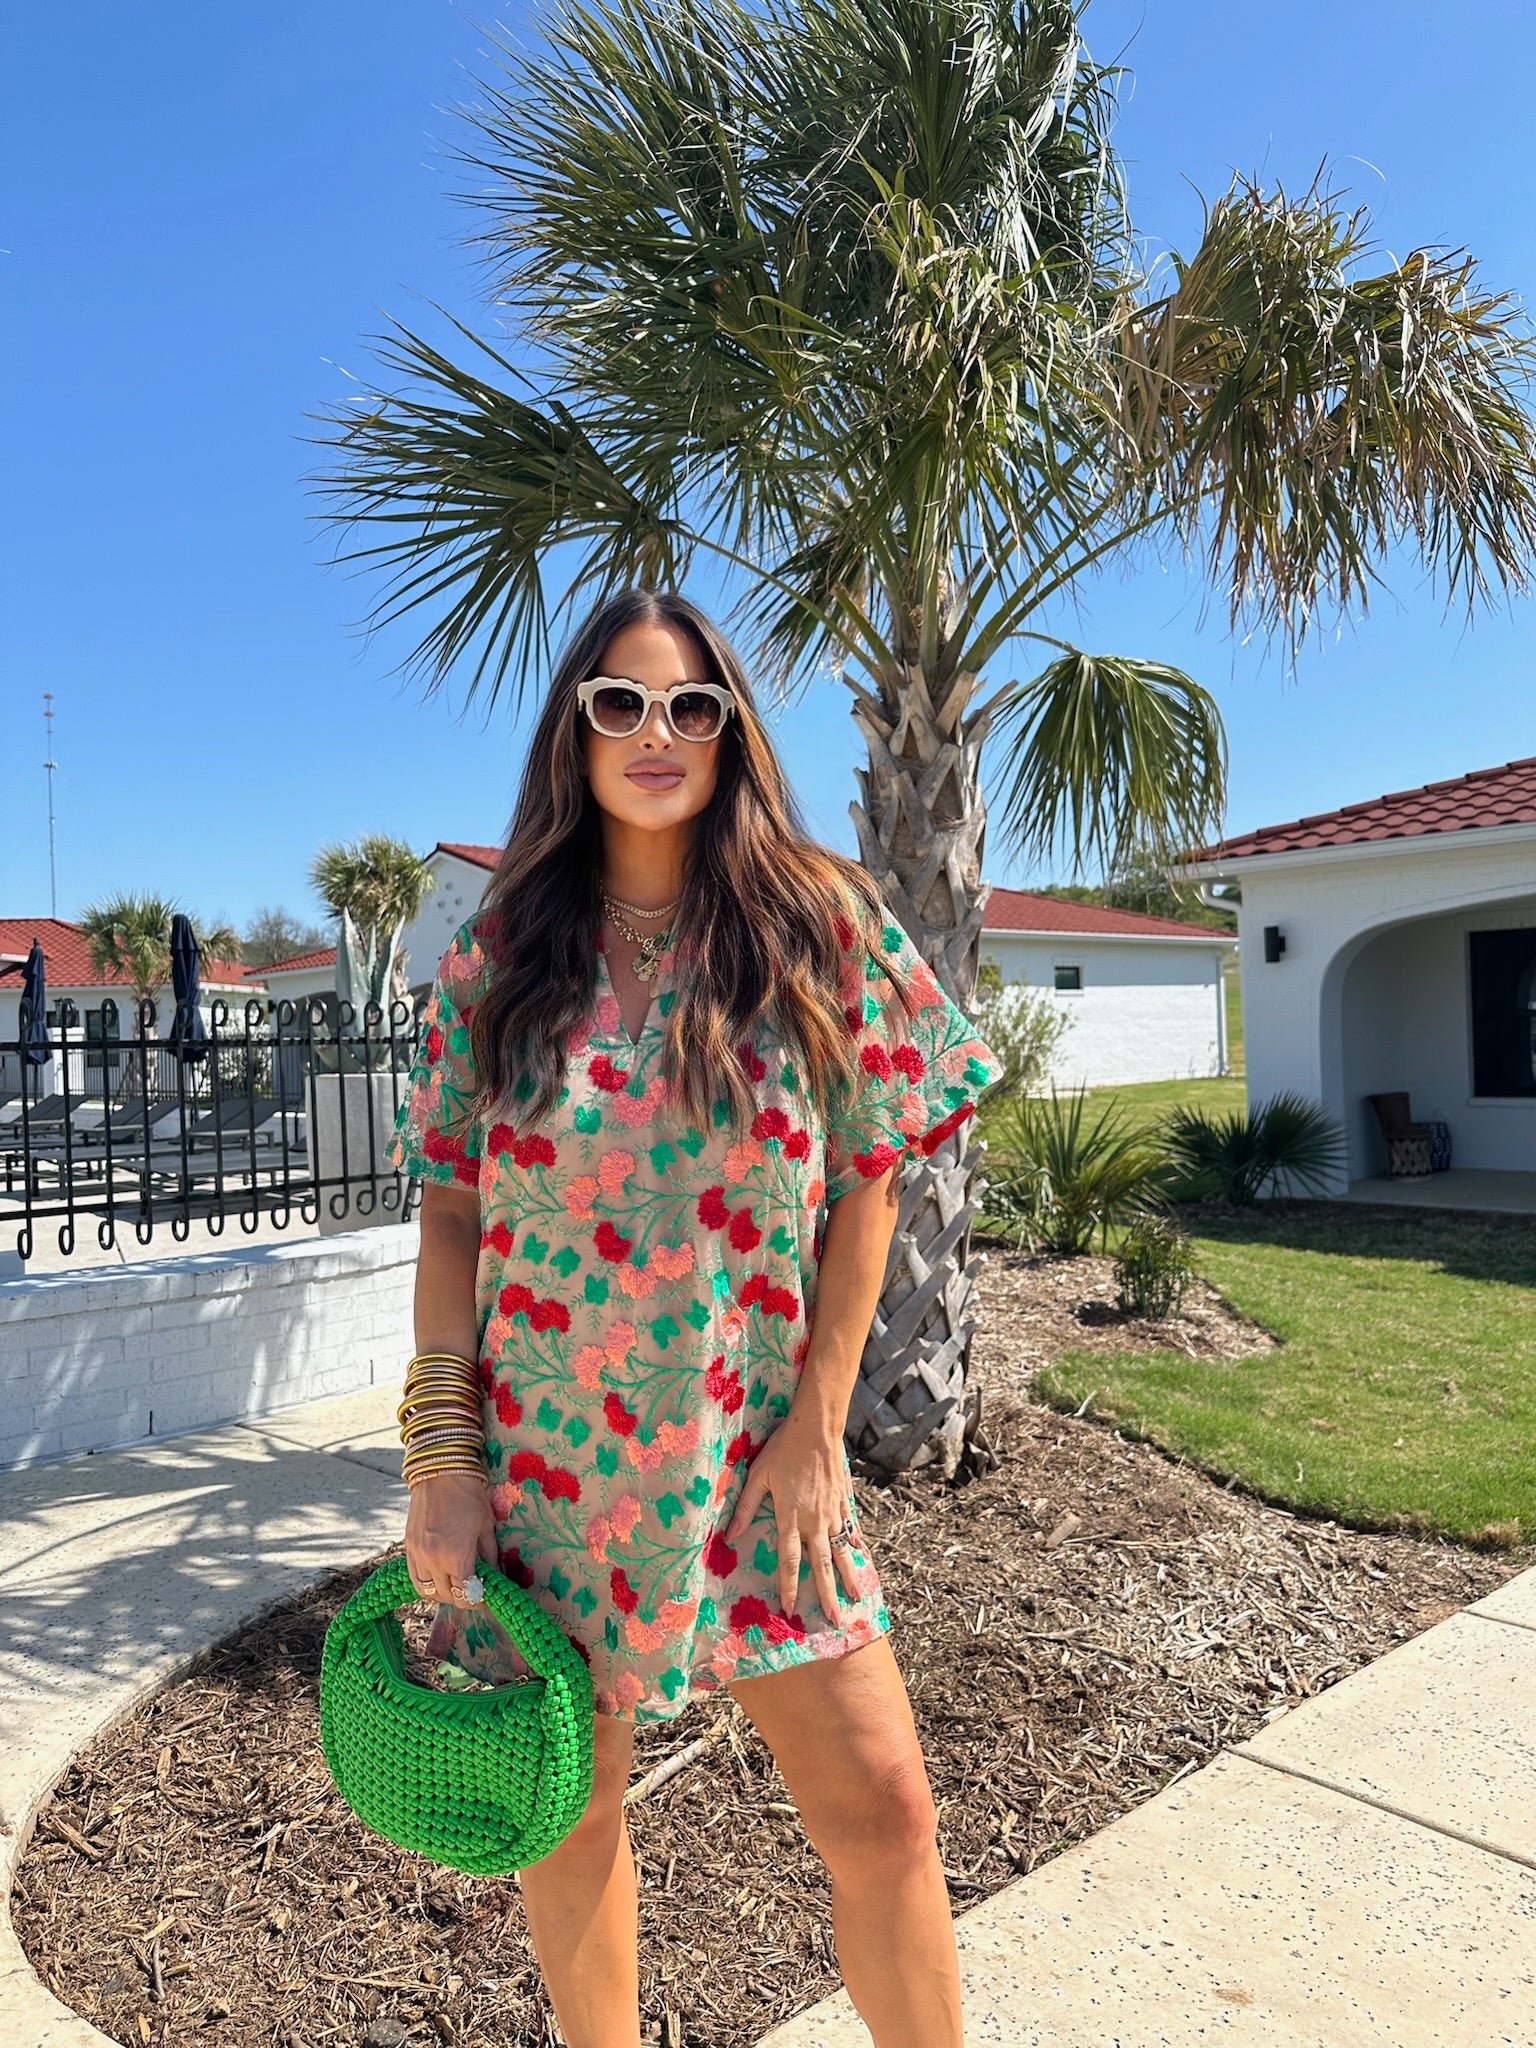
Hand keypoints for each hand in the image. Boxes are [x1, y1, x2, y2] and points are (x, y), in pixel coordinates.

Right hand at [405, 1468, 499, 1608]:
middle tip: (476, 1591)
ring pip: (429, 1592)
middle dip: (465, 1598)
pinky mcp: (408, 1548)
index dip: (480, 1601)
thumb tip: (495, 1578)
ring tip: (457, 1585)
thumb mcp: (487, 1526)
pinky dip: (428, 1584)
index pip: (468, 1595)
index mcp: (458, 1556)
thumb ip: (490, 1557)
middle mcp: (434, 1561)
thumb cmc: (470, 1495)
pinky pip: (415, 1579)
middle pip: (449, 1597)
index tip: (488, 1597)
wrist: (440, 1471)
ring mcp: (418, 1556)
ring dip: (445, 1594)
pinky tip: (439, 1577)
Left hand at [723, 1408, 862, 1625]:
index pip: (790, 1560)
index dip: (789, 1586)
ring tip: (857, 1597)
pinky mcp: (843, 1500)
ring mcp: (832, 1511)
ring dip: (848, 1576)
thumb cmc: (782, 1449)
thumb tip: (729, 1536)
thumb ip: (745, 1507)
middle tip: (835, 1620)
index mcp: (790, 1516)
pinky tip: (860, 1555)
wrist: (816, 1427)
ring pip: (841, 1550)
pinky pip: (850, 1527)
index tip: (790, 1609)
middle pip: (821, 1564)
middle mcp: (814, 1520)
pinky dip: (854, 1543)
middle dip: (827, 1594)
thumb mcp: (758, 1476)